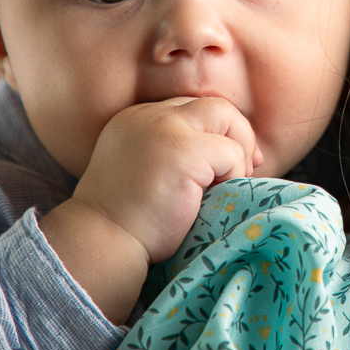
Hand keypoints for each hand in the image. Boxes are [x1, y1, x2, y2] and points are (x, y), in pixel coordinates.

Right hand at [70, 96, 263, 263]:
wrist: (103, 244)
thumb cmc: (130, 220)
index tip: (232, 162)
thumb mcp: (148, 170)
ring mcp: (165, 128)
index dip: (219, 131)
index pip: (192, 109)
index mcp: (136, 119)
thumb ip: (177, 149)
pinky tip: (213, 197)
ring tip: (226, 185)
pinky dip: (234, 174)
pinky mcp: (182, 150)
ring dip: (239, 152)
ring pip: (226, 116)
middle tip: (246, 168)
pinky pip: (230, 152)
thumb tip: (235, 146)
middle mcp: (148, 116)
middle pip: (213, 105)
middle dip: (239, 134)